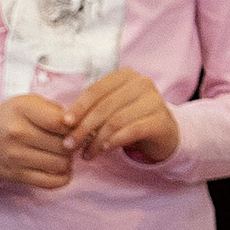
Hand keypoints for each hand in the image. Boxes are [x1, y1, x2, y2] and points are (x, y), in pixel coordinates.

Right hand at [0, 93, 74, 189]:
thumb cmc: (11, 118)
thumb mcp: (28, 103)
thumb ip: (54, 110)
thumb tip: (78, 127)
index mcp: (22, 110)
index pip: (61, 122)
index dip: (74, 126)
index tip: (72, 127)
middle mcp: (18, 133)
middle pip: (64, 145)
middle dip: (73, 145)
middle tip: (68, 142)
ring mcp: (16, 157)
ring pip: (61, 165)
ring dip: (67, 161)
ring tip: (61, 154)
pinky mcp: (17, 176)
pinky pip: (51, 183)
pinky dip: (62, 177)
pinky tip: (58, 169)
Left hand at [63, 67, 178, 164]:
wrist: (164, 132)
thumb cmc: (132, 118)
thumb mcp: (112, 108)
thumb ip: (93, 109)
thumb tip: (66, 122)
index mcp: (125, 76)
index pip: (96, 90)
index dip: (79, 107)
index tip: (65, 123)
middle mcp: (141, 83)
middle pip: (105, 106)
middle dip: (84, 127)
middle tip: (70, 144)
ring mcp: (154, 101)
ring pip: (117, 120)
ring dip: (97, 140)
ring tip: (87, 153)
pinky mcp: (161, 120)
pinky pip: (133, 130)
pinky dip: (116, 140)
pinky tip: (106, 149)